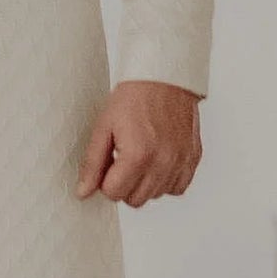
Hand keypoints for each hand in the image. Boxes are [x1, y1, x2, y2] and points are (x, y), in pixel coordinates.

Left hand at [76, 79, 203, 207]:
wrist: (164, 76)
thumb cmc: (134, 96)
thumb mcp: (104, 126)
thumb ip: (92, 163)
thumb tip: (83, 192)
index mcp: (138, 155)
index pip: (114, 193)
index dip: (106, 180)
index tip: (109, 162)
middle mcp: (163, 163)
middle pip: (135, 200)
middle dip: (124, 184)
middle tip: (123, 159)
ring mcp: (180, 162)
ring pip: (156, 195)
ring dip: (145, 182)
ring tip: (142, 155)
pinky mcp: (193, 159)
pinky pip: (177, 188)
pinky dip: (166, 180)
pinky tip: (158, 160)